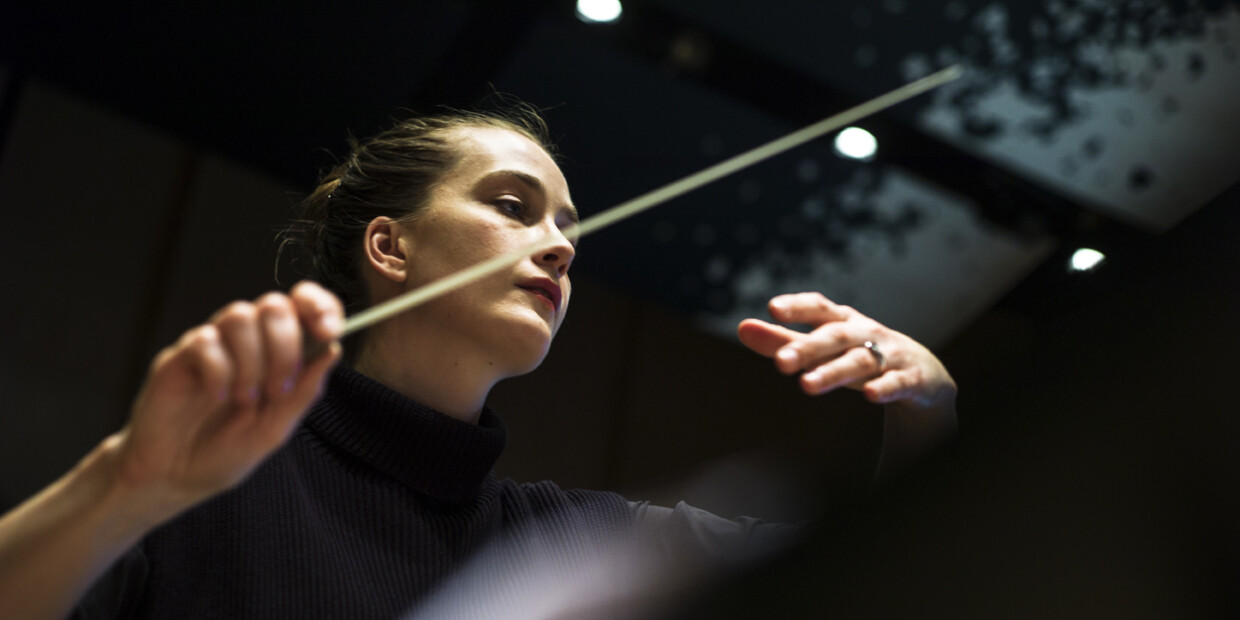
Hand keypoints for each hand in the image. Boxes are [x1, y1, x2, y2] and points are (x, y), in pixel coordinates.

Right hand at [111, 281, 342, 521]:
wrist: (176, 477)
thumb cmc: (227, 452)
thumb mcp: (276, 429)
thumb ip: (304, 392)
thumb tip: (334, 350)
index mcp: (278, 352)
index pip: (303, 305)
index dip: (320, 306)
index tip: (329, 331)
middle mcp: (247, 342)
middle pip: (273, 305)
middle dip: (285, 346)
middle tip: (278, 389)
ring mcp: (213, 345)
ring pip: (239, 315)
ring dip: (252, 361)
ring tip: (245, 399)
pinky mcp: (180, 355)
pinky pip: (205, 340)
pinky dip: (218, 371)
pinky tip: (215, 397)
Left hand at [737, 292, 955, 412]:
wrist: (923, 376)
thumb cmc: (861, 355)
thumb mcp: (824, 348)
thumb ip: (782, 340)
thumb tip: (742, 328)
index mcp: (844, 321)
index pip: (820, 308)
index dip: (799, 307)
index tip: (773, 309)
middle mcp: (867, 333)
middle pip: (835, 337)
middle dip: (807, 348)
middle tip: (779, 363)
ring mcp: (891, 355)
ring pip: (861, 361)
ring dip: (834, 372)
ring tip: (807, 385)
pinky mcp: (912, 379)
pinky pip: (898, 383)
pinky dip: (885, 388)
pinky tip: (870, 396)